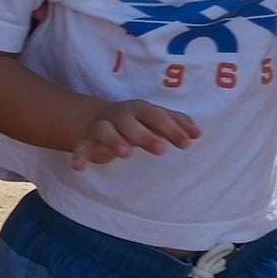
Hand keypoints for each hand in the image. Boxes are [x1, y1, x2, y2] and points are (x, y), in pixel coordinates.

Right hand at [72, 101, 198, 167]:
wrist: (97, 118)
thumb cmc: (136, 121)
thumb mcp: (154, 118)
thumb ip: (176, 123)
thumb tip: (198, 133)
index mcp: (139, 110)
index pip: (156, 116)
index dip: (172, 128)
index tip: (187, 143)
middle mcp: (120, 116)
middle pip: (131, 123)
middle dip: (145, 135)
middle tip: (161, 149)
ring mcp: (102, 127)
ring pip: (106, 131)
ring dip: (114, 140)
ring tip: (125, 153)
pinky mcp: (87, 140)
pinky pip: (82, 146)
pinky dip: (79, 155)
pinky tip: (78, 167)